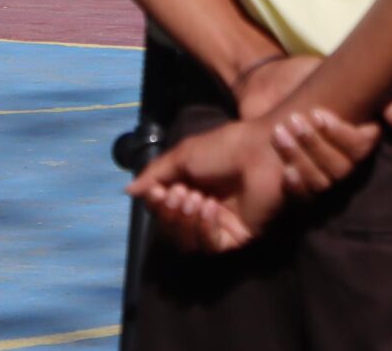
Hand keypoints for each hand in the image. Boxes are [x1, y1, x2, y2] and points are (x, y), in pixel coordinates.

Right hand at [131, 116, 288, 253]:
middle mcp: (206, 210)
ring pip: (189, 242)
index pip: (164, 213)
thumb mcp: (184, 155)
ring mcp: (223, 224)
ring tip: (194, 198)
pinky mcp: (239, 235)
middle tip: (178, 195)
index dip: (157, 206)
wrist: (263, 148)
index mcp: (193, 191)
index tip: (157, 191)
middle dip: (170, 215)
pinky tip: (209, 209)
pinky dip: (204, 229)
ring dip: (185, 222)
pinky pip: (212, 245)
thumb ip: (156, 174)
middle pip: (173, 231)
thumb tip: (129, 191)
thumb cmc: (227, 147)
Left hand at [234, 54, 391, 196]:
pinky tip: (285, 172)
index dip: (342, 135)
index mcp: (352, 135)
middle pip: (339, 167)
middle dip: (315, 145)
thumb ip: (381, 98)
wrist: (268, 82)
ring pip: (320, 181)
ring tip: (280, 135)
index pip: (360, 148)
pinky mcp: (293, 183)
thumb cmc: (309, 77)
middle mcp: (337, 156)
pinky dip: (294, 187)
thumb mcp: (344, 79)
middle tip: (295, 121)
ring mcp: (315, 170)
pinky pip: (301, 198)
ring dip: (301, 159)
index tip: (320, 115)